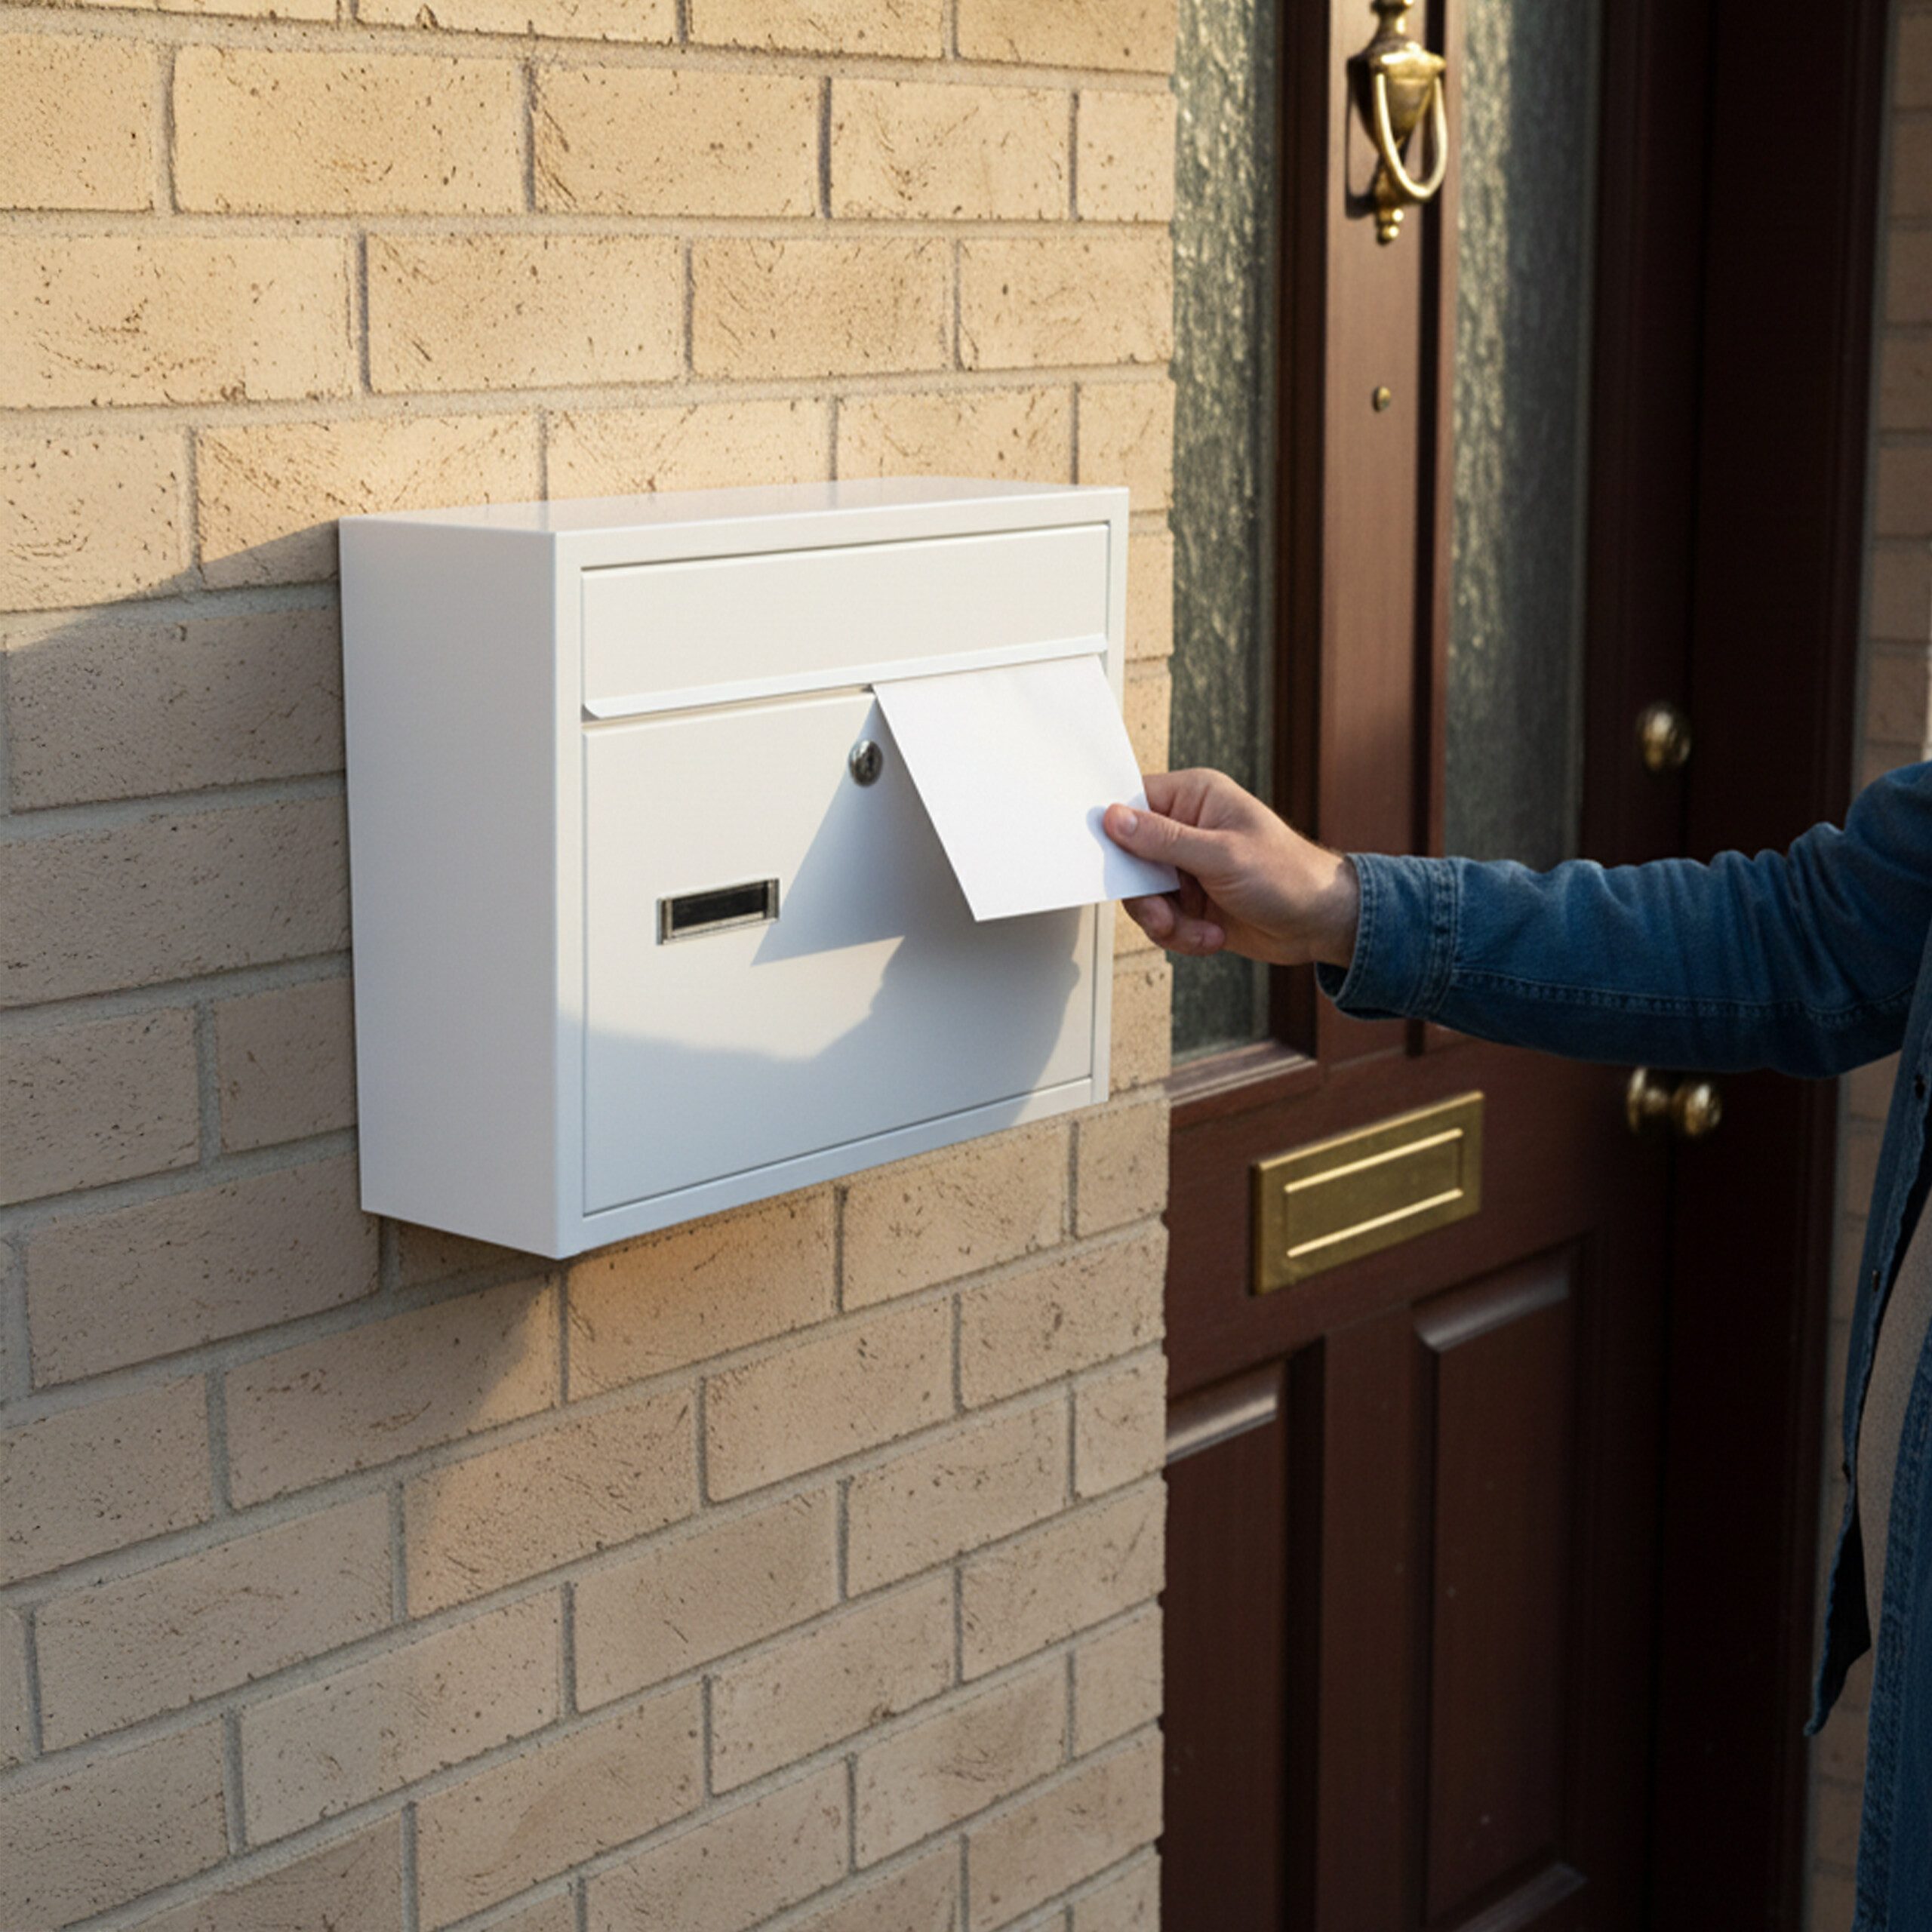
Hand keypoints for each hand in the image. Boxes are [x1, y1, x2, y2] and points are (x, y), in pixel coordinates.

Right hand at [1103, 769, 1360, 968]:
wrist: (1321, 924)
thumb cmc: (1288, 876)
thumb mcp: (1221, 855)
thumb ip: (1163, 839)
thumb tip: (1114, 818)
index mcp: (1196, 798)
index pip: (1135, 801)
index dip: (1116, 831)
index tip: (1114, 862)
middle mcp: (1187, 829)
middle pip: (1131, 857)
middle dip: (1146, 896)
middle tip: (1164, 915)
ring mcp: (1188, 867)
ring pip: (1143, 896)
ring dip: (1167, 922)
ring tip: (1198, 931)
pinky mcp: (1191, 902)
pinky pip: (1161, 920)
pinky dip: (1181, 936)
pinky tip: (1211, 936)